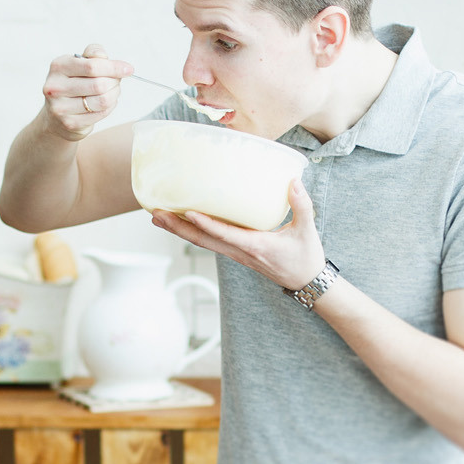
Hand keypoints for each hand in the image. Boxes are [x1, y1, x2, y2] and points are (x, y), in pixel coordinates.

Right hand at [41, 43, 135, 140]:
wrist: (56, 115)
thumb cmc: (73, 83)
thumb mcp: (79, 63)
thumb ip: (93, 54)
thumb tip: (105, 57)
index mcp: (58, 66)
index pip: (92, 66)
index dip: (114, 67)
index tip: (128, 69)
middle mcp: (55, 87)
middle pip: (99, 84)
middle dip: (115, 82)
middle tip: (117, 82)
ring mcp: (61, 107)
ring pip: (103, 100)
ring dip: (114, 94)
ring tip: (112, 91)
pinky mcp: (70, 123)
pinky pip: (101, 113)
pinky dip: (110, 107)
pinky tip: (106, 103)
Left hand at [150, 177, 326, 293]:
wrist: (306, 283)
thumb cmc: (306, 257)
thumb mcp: (307, 230)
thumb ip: (301, 205)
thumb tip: (293, 181)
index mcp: (256, 246)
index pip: (225, 234)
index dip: (206, 224)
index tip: (188, 213)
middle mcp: (240, 252)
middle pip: (202, 241)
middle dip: (178, 227)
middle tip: (156, 213)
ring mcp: (236, 254)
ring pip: (202, 243)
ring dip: (179, 230)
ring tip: (158, 216)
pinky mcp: (236, 253)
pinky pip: (210, 242)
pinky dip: (192, 232)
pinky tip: (181, 222)